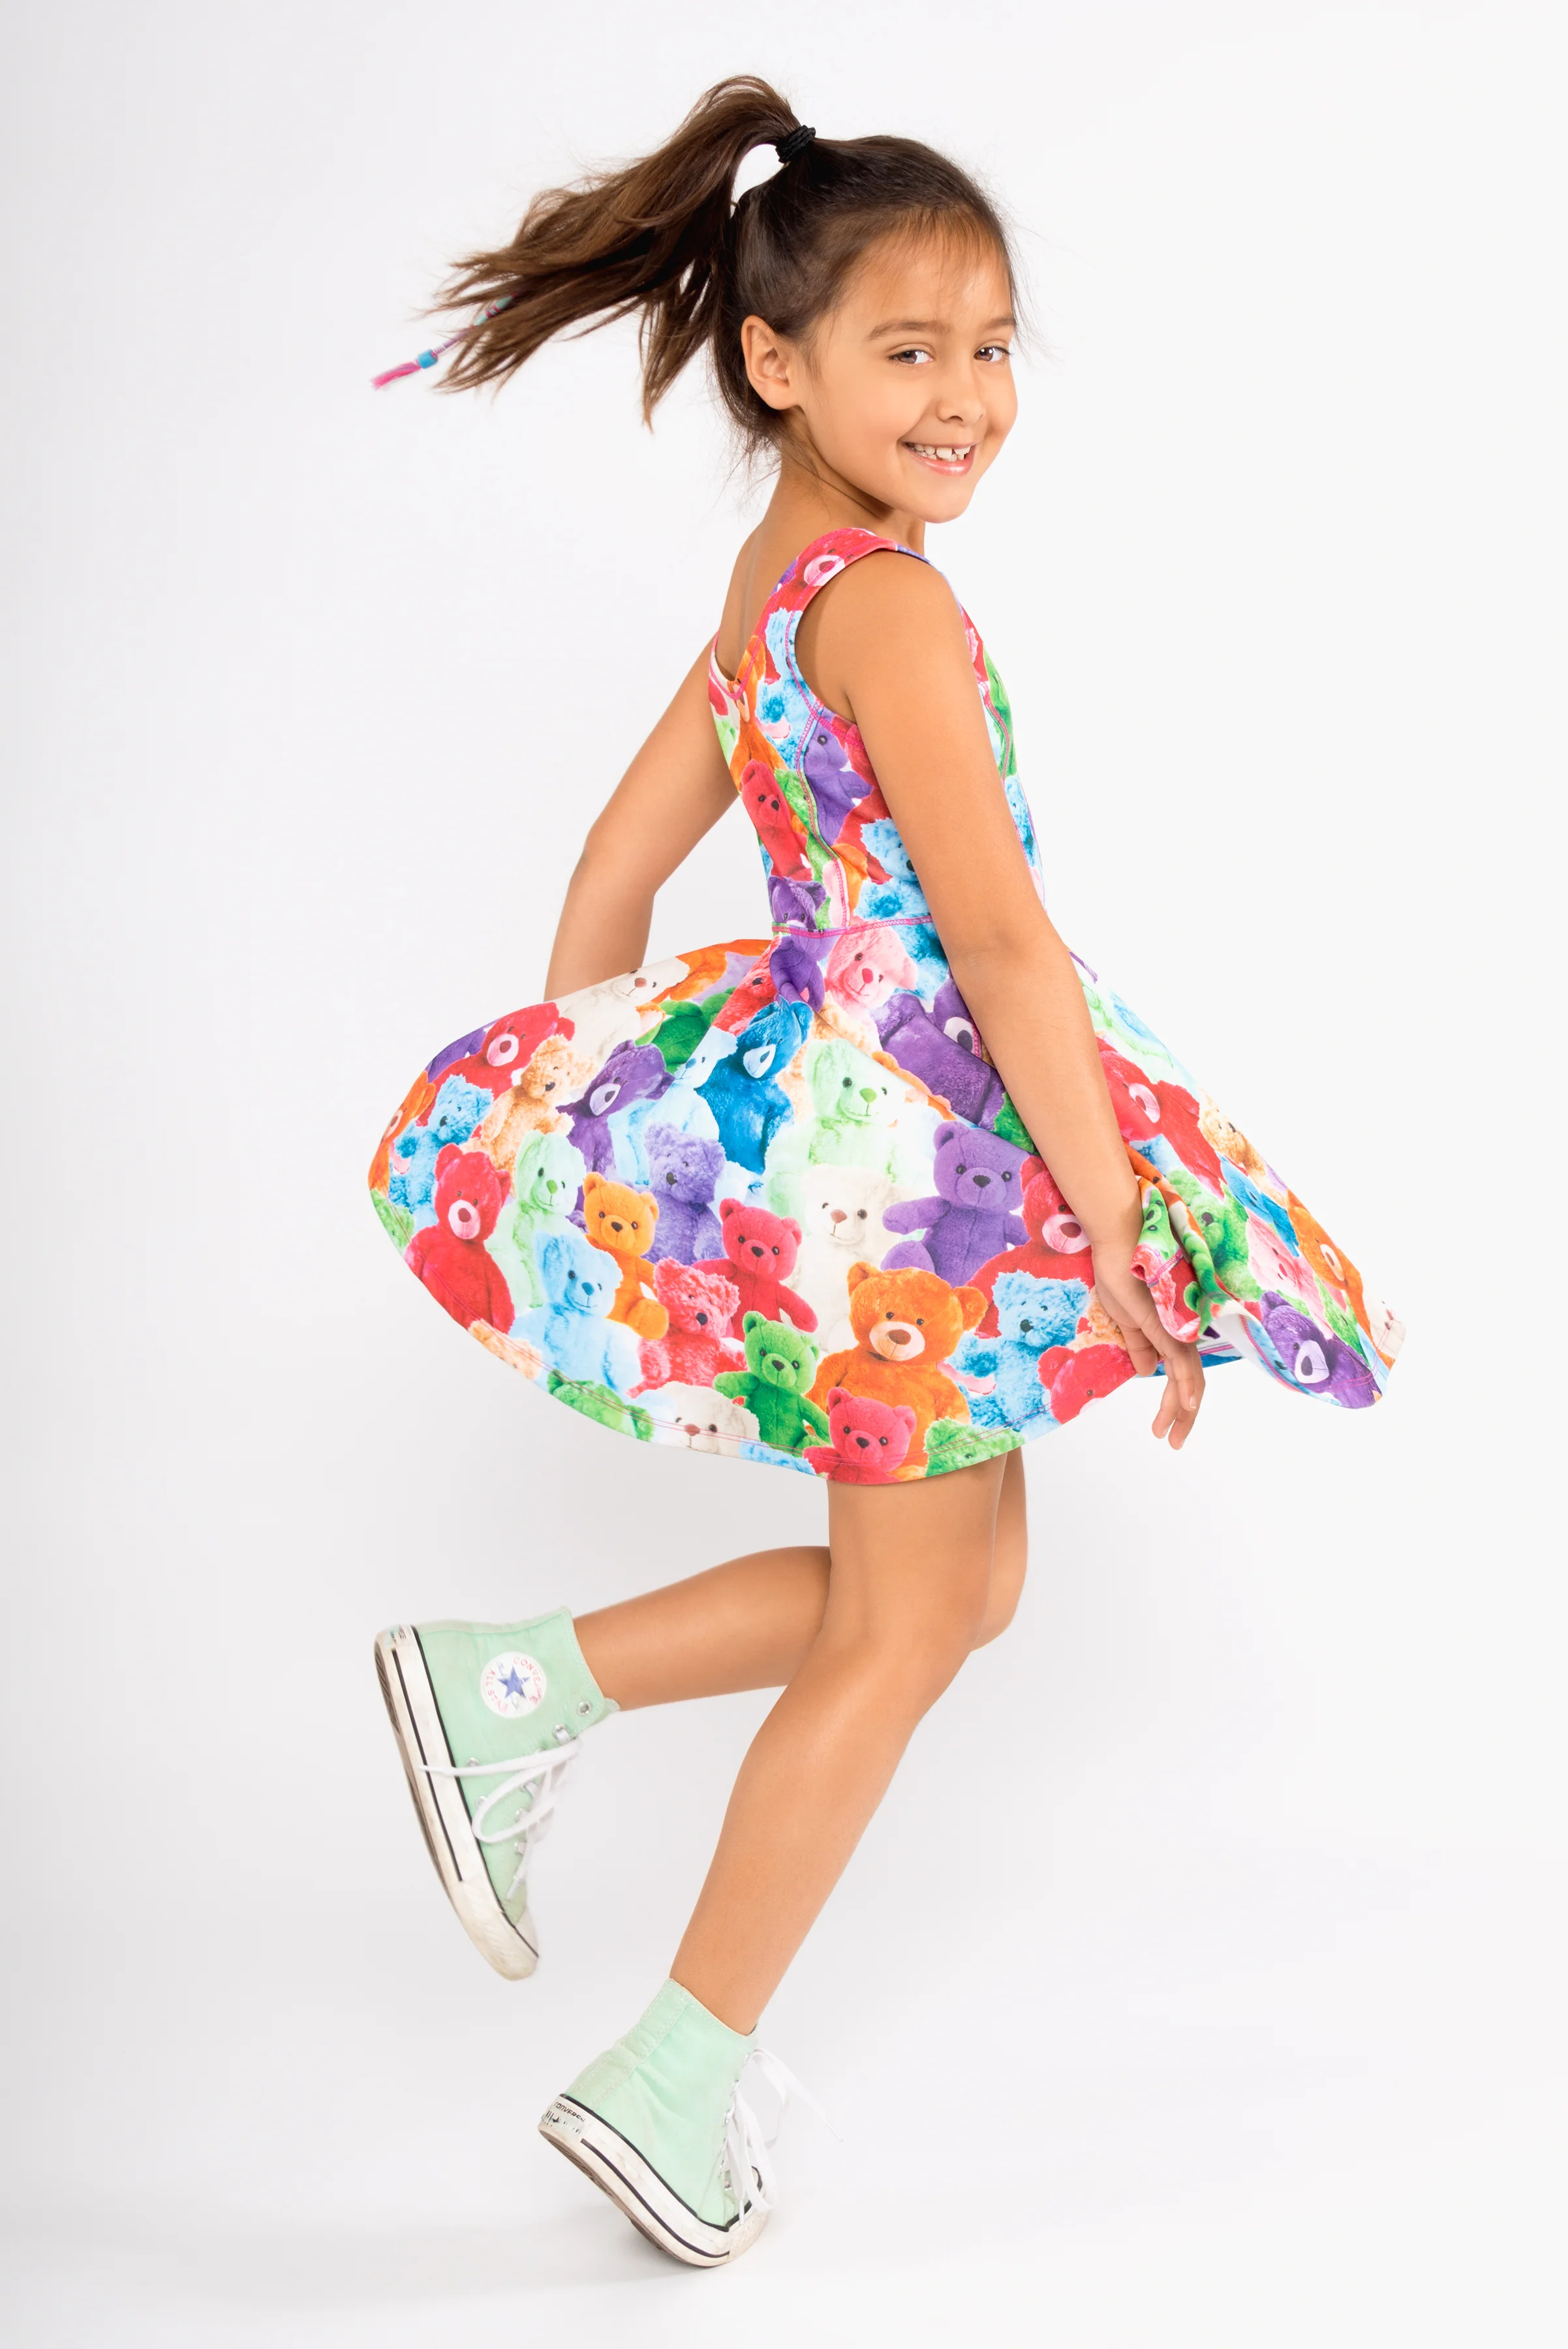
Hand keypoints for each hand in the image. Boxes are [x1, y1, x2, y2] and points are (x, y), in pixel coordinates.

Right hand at [1086, 1218, 1204, 1450]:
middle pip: (1191, 1381)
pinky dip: (1186, 1386)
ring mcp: (1177, 1326)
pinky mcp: (1167, 1322)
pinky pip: (1182, 1360)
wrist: (1118, 1239)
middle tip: (1174, 1442)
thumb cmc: (1120, 1270)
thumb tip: (1149, 1372)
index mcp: (1170, 1330)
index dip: (1177, 1402)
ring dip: (1182, 1410)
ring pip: (1189, 1377)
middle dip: (1184, 1416)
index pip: (1180, 1374)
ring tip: (1171, 1436)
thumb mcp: (1126, 1319)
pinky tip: (1187, 1405)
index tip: (1165, 1427)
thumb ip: (1140, 1346)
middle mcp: (1181, 1330)